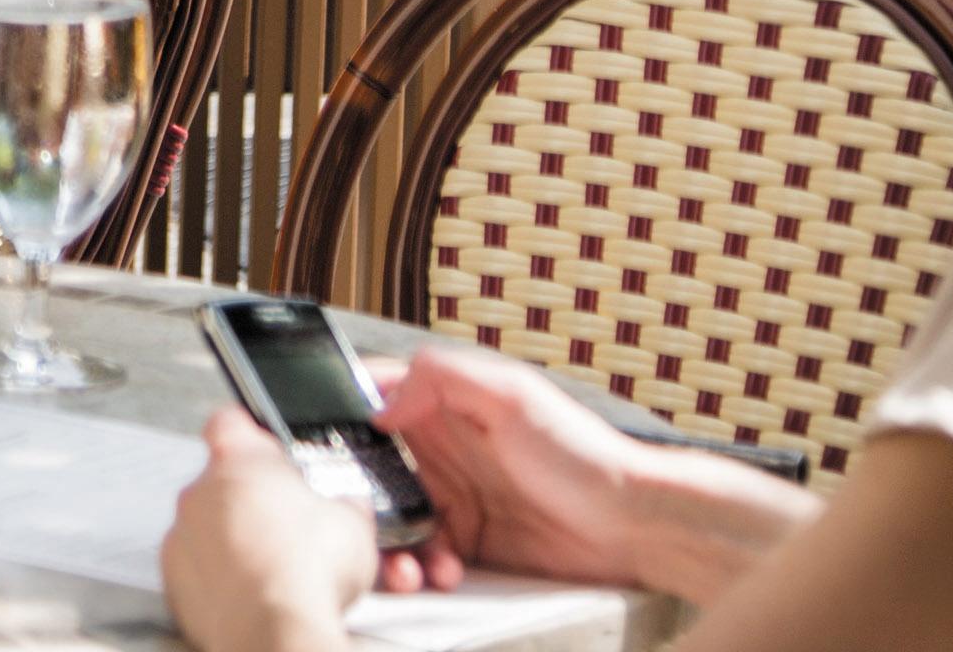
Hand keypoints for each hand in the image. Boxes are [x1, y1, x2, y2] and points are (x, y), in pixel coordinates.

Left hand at [160, 411, 416, 651]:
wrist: (276, 633)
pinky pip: (195, 570)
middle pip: (221, 481)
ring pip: (205, 527)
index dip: (251, 434)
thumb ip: (342, 502)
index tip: (265, 448)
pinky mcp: (174, 583)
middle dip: (251, 498)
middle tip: (285, 523)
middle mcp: (200, 493)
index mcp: (239, 461)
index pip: (231, 422)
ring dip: (232, 540)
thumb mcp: (354, 523)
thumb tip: (349, 506)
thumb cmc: (308, 575)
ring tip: (272, 565)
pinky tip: (251, 592)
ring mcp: (182, 538)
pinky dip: (217, 578)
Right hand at [368, 350, 786, 600]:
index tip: (320, 444)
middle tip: (360, 523)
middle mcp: (448, 447)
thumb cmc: (581, 453)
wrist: (632, 526)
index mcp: (451, 402)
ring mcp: (459, 496)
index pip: (380, 397)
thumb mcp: (512, 397)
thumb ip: (443, 379)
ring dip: (392, 544)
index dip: (345, 418)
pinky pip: (427, 555)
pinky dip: (424, 568)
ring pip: (396, 518)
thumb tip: (380, 402)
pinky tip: (444, 573)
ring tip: (408, 565)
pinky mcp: (472, 542)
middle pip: (377, 468)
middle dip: (362, 499)